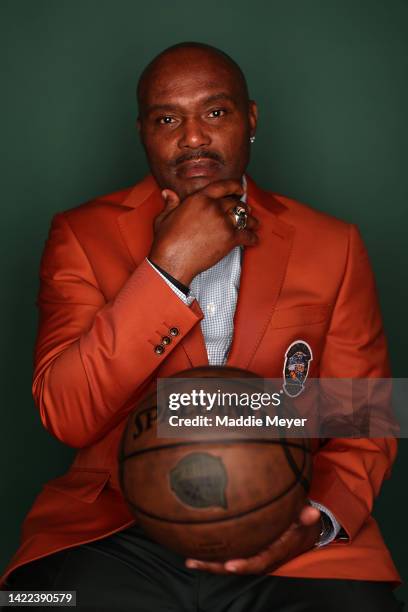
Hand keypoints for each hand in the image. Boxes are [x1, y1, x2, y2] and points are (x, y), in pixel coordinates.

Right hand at [148, 179, 258, 285]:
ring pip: (244, 218)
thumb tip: (168, 193)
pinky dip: (252, 238)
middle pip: (235, 203)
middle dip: (242, 207)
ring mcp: (223, 223)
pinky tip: (254, 239)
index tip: (240, 188)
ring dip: (251, 221)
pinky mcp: (229, 239)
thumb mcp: (164, 217)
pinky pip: (247, 236)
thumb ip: (170, 203)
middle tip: (246, 211)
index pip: (222, 187)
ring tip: (254, 224)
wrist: (172, 261)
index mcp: (199, 199)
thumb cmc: (166, 241)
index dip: (234, 186)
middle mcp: (213, 207)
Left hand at [185, 504, 321, 574]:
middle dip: (216, 567)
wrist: (302, 532)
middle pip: (236, 567)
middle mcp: (261, 558)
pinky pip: (228, 554)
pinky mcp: (246, 551)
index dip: (244, 565)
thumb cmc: (301, 523)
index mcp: (275, 552)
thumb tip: (312, 512)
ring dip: (209, 563)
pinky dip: (212, 554)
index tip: (230, 565)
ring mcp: (252, 555)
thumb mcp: (306, 520)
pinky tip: (194, 549)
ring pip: (228, 563)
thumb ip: (306, 516)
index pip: (258, 562)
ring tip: (189, 560)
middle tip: (195, 562)